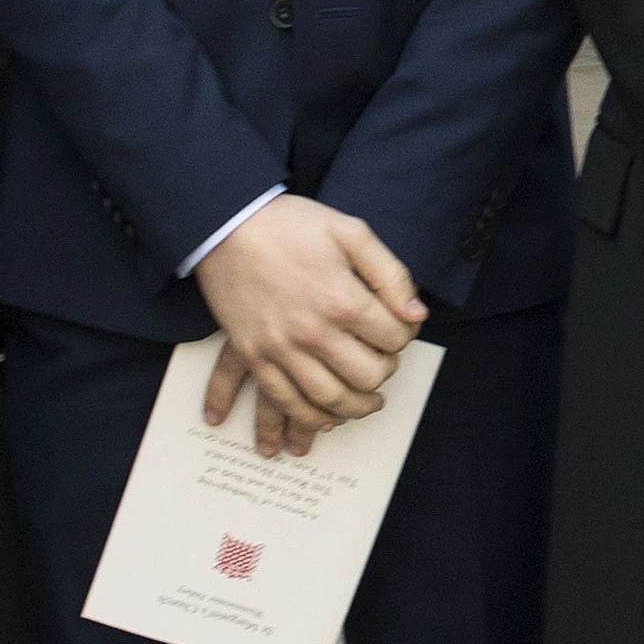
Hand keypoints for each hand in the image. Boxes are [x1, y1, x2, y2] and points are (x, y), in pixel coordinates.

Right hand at [196, 194, 426, 455]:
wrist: (226, 226)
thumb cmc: (291, 225)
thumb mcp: (351, 232)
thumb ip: (390, 273)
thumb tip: (416, 314)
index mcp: (342, 299)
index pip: (394, 338)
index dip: (405, 335)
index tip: (399, 329)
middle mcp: (313, 332)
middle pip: (367, 376)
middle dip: (385, 371)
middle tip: (384, 361)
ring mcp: (281, 348)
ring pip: (329, 399)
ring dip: (355, 407)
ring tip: (368, 402)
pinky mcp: (254, 356)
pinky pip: (284, 401)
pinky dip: (309, 417)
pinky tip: (326, 418)